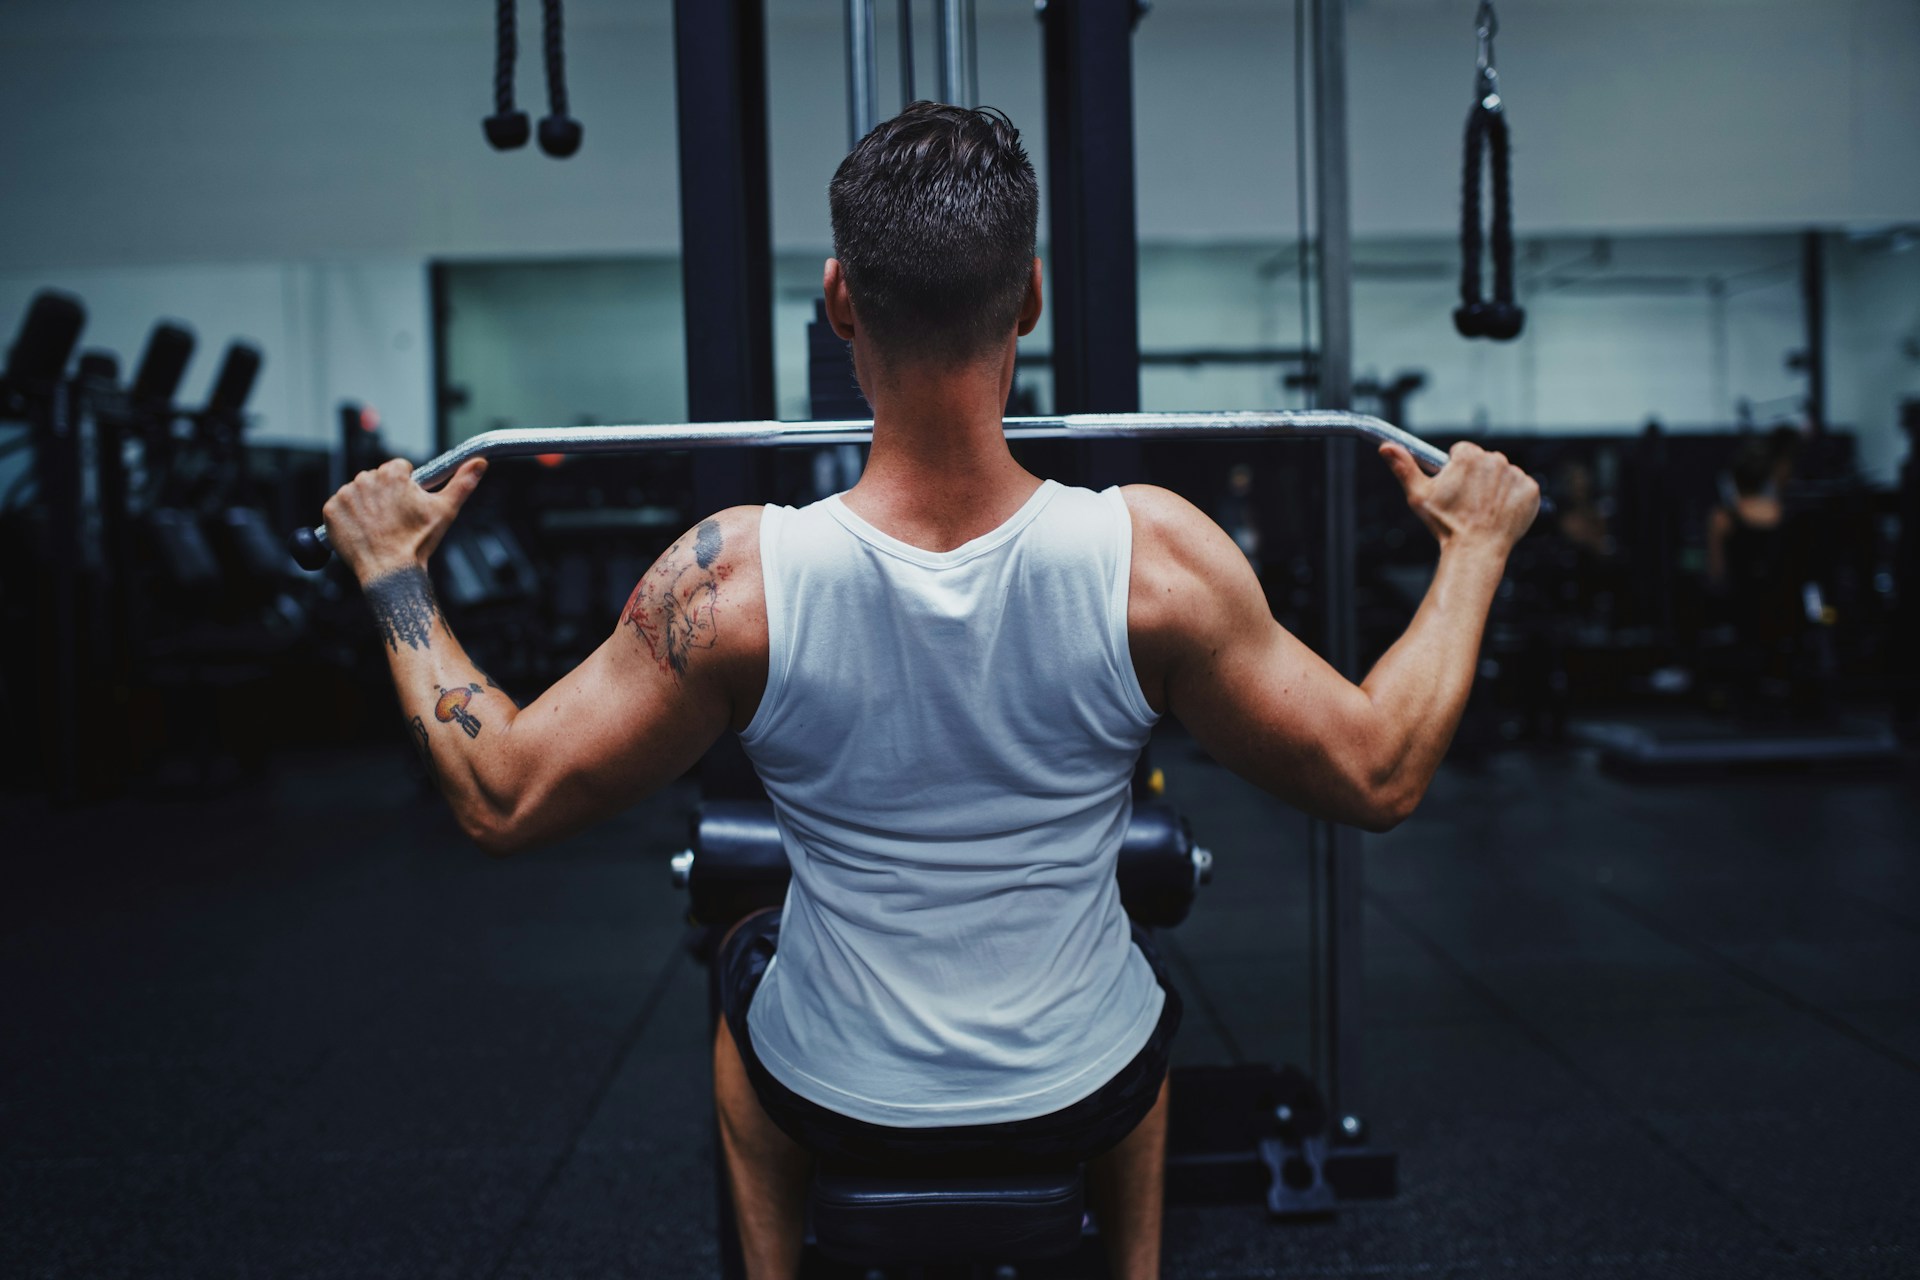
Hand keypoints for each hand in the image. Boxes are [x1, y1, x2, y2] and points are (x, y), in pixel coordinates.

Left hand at [321, 456, 487, 581]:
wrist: (391, 572)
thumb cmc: (418, 542)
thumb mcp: (446, 510)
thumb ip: (463, 482)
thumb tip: (480, 462)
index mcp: (392, 473)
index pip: (398, 468)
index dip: (405, 487)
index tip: (407, 506)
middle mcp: (366, 478)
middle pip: (377, 480)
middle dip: (384, 496)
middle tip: (394, 520)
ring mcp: (345, 495)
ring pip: (358, 493)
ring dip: (366, 506)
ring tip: (378, 527)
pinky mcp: (330, 511)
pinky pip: (339, 508)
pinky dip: (348, 518)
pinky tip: (362, 531)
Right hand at [1379, 441, 1538, 554]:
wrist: (1475, 550)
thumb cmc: (1446, 525)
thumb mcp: (1418, 495)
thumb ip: (1403, 467)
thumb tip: (1385, 447)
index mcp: (1468, 456)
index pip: (1462, 451)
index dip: (1455, 469)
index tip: (1454, 487)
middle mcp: (1495, 459)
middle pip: (1483, 461)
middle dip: (1476, 477)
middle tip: (1467, 501)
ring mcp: (1516, 475)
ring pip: (1502, 474)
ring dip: (1495, 486)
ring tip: (1484, 509)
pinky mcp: (1531, 490)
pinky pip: (1521, 487)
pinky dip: (1513, 497)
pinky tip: (1500, 512)